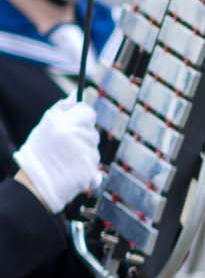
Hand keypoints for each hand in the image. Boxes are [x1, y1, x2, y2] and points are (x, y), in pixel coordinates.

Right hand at [13, 97, 100, 211]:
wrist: (36, 182)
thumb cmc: (39, 151)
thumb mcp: (46, 125)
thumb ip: (62, 108)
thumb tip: (75, 94)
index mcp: (65, 124)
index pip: (87, 112)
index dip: (83, 117)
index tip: (76, 123)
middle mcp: (78, 137)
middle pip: (91, 130)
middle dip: (82, 136)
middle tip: (65, 145)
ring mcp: (87, 155)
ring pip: (94, 148)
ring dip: (84, 151)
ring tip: (66, 159)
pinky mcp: (92, 170)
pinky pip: (95, 165)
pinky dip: (86, 167)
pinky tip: (72, 170)